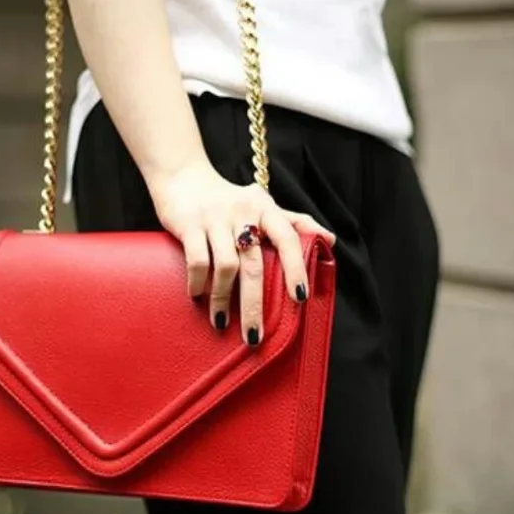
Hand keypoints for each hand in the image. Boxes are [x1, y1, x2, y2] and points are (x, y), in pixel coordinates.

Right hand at [150, 161, 335, 344]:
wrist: (183, 176)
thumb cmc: (229, 198)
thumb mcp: (264, 204)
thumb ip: (295, 222)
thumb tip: (330, 241)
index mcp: (266, 208)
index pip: (288, 238)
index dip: (296, 267)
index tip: (300, 298)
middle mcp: (243, 212)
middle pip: (254, 265)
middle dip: (254, 305)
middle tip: (254, 337)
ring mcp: (215, 218)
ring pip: (226, 267)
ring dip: (223, 300)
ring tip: (221, 322)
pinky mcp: (189, 224)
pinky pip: (197, 261)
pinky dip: (199, 283)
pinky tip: (198, 297)